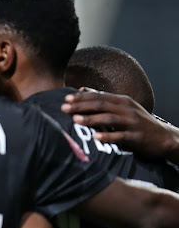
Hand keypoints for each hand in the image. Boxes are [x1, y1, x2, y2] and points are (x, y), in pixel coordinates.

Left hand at [62, 89, 178, 160]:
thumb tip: (81, 89)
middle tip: (64, 108)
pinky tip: (96, 137)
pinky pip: (121, 136)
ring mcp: (132, 122)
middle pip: (101, 105)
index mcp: (122, 101)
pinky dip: (108, 136)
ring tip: (75, 120)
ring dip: (91, 119)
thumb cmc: (137, 122)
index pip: (98, 96)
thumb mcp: (123, 107)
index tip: (66, 98)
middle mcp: (127, 109)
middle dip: (81, 106)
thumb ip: (103, 99)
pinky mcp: (137, 136)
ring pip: (109, 118)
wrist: (163, 137)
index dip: (82, 97)